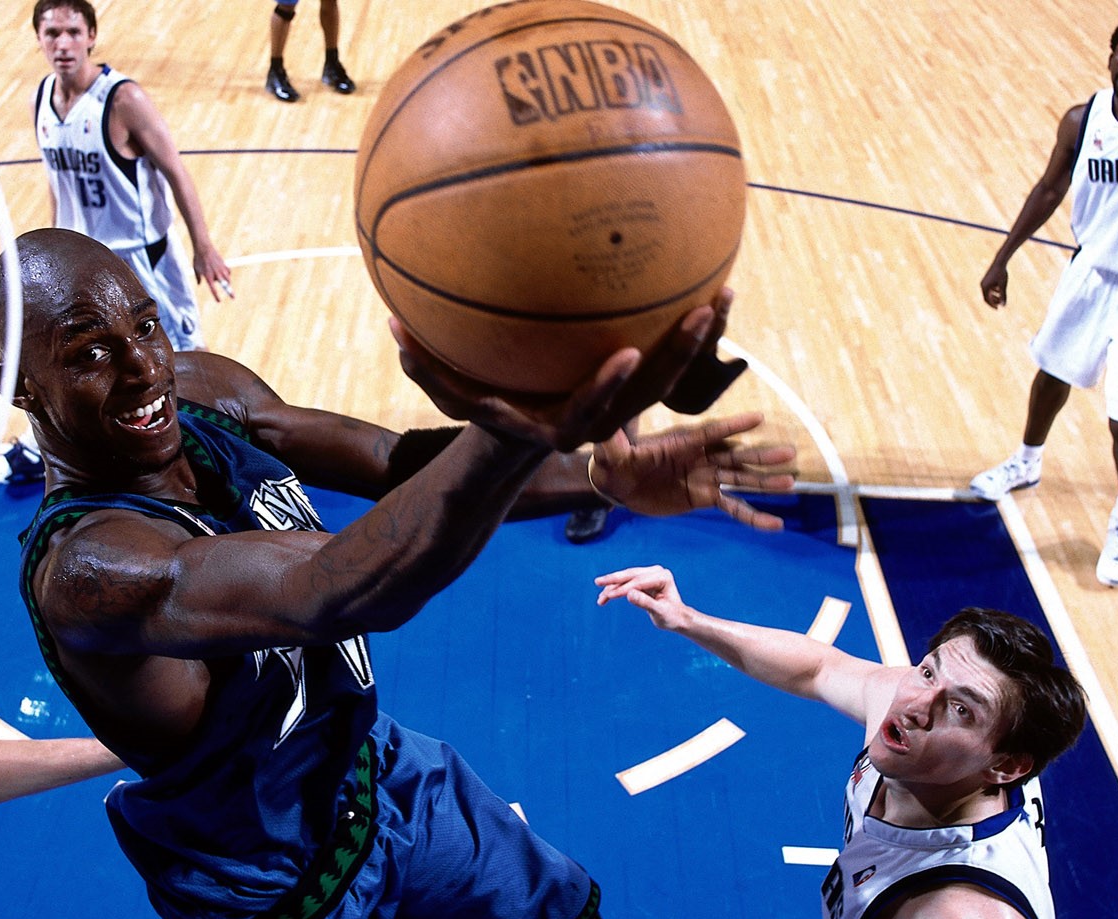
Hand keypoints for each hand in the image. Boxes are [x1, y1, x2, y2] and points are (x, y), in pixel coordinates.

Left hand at [196, 246, 233, 300]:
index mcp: (208, 276)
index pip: (213, 289)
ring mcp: (221, 269)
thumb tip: (199, 284)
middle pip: (225, 285)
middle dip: (229, 292)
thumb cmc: (198, 259)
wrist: (203, 248)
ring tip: (228, 286)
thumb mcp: (195, 269)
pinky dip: (227, 274)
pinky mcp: (223, 264)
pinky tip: (225, 275)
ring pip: (228, 279)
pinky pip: (228, 272)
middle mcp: (216, 274)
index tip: (219, 301)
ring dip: (228, 283)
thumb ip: (198, 277)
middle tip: (233, 298)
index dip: (216, 296)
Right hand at [391, 291, 735, 451]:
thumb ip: (424, 366)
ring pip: (674, 379)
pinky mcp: (636, 387)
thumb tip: (392, 325)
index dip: (610, 385)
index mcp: (562, 426)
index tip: (628, 354)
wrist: (519, 438)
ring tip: (725, 291)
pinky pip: (670, 358)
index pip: (592, 410)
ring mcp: (624, 405)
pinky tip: (709, 280)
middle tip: (703, 310)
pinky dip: (689, 327)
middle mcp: (603, 420)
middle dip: (680, 354)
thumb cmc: (483, 410)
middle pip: (652, 393)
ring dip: (700, 339)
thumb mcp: (449, 394)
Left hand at [591, 416, 795, 531]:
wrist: (616, 482)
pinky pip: (733, 507)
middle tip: (789, 453)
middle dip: (761, 456)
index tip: (757, 418)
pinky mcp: (703, 497)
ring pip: (740, 479)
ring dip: (765, 483)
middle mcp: (698, 456)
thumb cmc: (613, 460)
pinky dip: (753, 516)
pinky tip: (775, 525)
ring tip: (791, 484)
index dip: (732, 427)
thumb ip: (613, 439)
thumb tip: (603, 424)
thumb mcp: (610, 450)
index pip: (710, 433)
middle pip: (735, 456)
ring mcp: (704, 476)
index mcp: (680, 442)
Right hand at [594, 564, 693, 631]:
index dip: (622, 589)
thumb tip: (628, 594)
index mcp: (663, 576)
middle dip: (613, 580)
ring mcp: (650, 574)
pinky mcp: (643, 579)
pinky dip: (616, 589)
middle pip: (630, 574)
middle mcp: (656, 572)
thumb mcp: (659, 612)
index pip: (638, 582)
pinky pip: (626, 582)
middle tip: (597, 582)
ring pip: (626, 578)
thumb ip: (645, 603)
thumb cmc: (672, 616)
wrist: (677, 618)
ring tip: (600, 599)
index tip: (608, 596)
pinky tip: (606, 596)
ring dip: (612, 587)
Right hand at [981, 261, 1008, 308]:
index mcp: (984, 287)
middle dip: (993, 301)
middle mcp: (982, 285)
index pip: (987, 300)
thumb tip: (1003, 305)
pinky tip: (1000, 290)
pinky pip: (989, 288)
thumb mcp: (1003, 285)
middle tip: (1000, 304)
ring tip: (1001, 298)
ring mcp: (984, 282)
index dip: (992, 305)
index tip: (998, 308)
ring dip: (994, 296)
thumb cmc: (1001, 273)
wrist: (999, 261)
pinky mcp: (987, 279)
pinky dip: (994, 291)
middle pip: (987, 297)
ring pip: (988, 292)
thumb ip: (1003, 296)